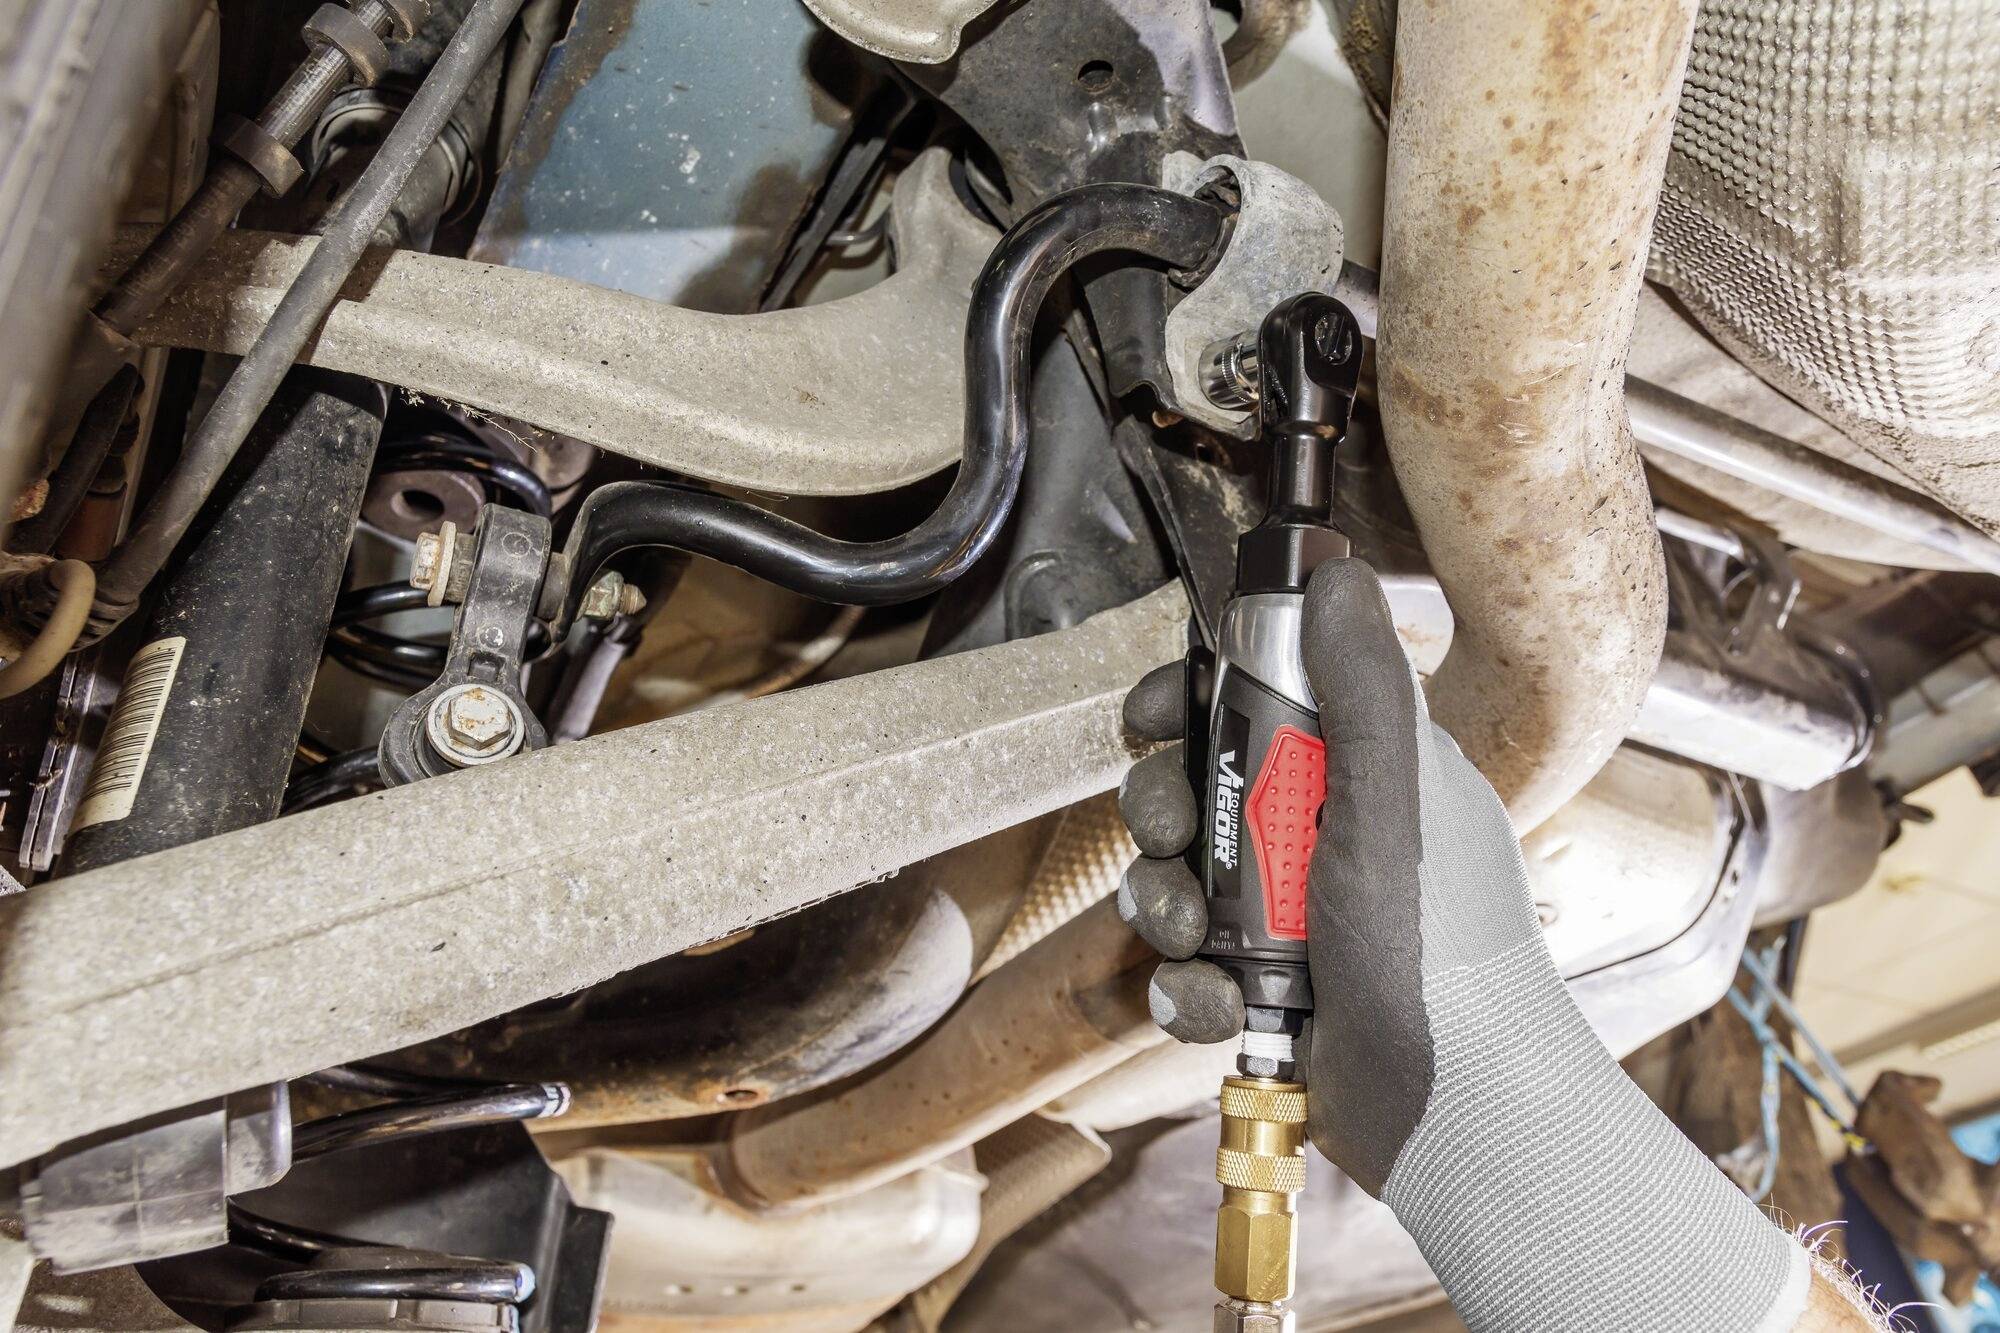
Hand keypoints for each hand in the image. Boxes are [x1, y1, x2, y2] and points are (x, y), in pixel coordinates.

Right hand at [1116, 557, 1537, 1194]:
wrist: (1456, 1111)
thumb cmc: (1441, 954)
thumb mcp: (1395, 800)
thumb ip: (1364, 688)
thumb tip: (1337, 574)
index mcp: (1369, 769)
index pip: (1265, 694)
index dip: (1196, 698)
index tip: (1156, 713)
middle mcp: (1330, 830)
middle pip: (1203, 784)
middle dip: (1166, 812)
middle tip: (1175, 837)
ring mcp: (1298, 910)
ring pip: (1185, 874)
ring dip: (1168, 903)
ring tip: (1198, 938)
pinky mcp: (1272, 983)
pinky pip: (1193, 961)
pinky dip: (1191, 983)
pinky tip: (1218, 1002)